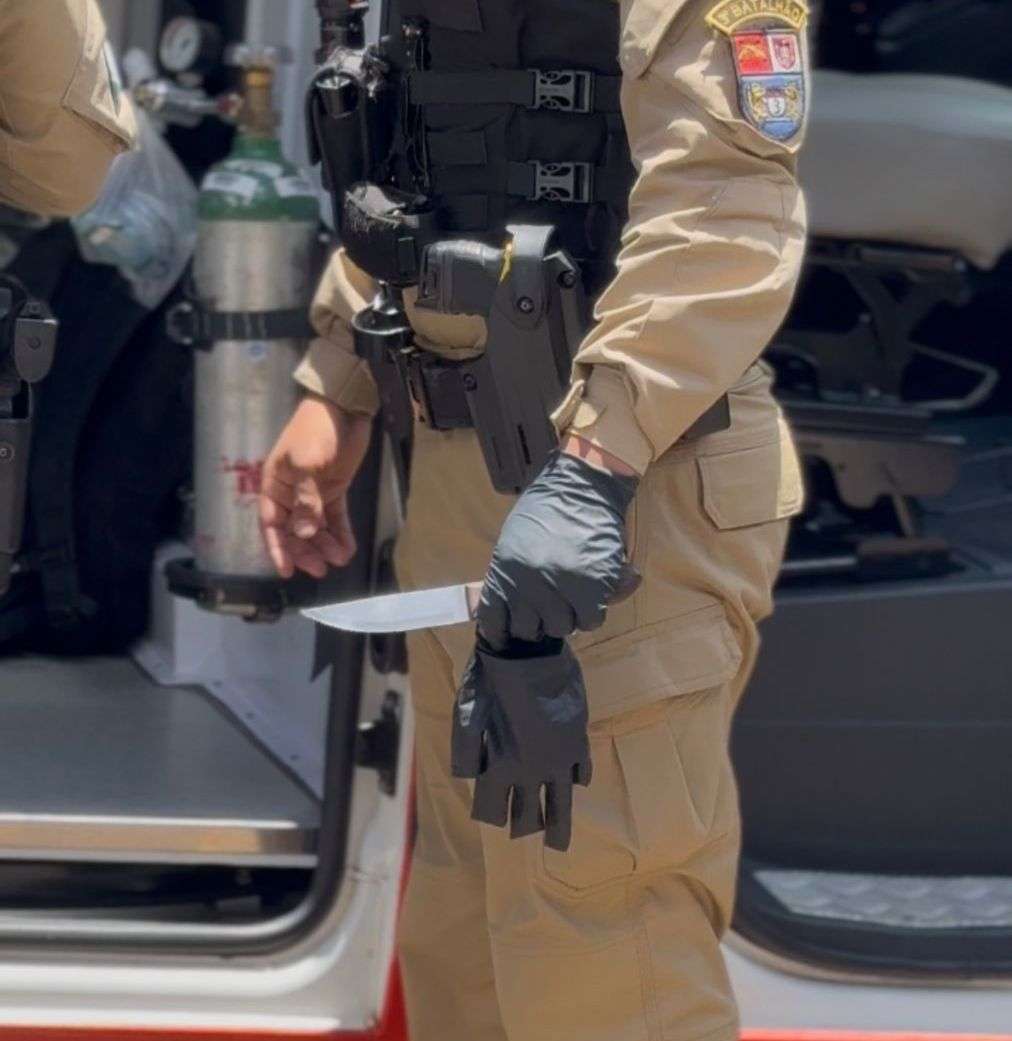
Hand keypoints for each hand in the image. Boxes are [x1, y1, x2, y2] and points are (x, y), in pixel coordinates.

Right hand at [259, 394, 371, 578]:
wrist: (344, 407)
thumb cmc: (316, 431)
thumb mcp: (307, 464)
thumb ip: (305, 500)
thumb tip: (303, 532)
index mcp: (275, 485)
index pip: (272, 524)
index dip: (278, 549)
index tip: (287, 571)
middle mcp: (291, 493)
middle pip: (294, 530)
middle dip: (306, 550)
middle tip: (320, 569)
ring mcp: (314, 492)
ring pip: (315, 527)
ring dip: (325, 545)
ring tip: (339, 559)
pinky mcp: (334, 489)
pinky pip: (335, 517)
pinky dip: (340, 533)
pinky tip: (347, 548)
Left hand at [452, 636, 591, 850]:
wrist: (528, 652)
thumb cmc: (489, 681)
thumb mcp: (466, 715)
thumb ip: (465, 753)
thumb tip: (469, 781)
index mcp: (500, 766)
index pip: (494, 809)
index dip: (492, 816)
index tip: (493, 818)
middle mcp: (531, 770)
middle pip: (529, 813)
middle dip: (525, 826)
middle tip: (526, 836)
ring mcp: (559, 758)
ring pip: (561, 802)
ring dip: (558, 825)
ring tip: (558, 844)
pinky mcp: (577, 740)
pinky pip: (581, 771)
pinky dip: (577, 781)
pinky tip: (576, 785)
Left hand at [477, 450, 638, 649]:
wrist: (581, 486)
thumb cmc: (545, 510)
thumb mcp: (512, 543)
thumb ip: (506, 579)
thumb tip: (499, 615)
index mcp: (503, 573)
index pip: (494, 622)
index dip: (504, 631)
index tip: (512, 630)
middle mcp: (528, 585)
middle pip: (530, 630)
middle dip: (539, 622)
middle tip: (549, 608)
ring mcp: (560, 588)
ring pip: (562, 628)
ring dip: (568, 617)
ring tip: (572, 598)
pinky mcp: (592, 588)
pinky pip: (590, 621)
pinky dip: (592, 613)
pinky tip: (592, 597)